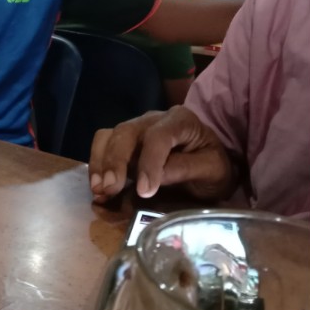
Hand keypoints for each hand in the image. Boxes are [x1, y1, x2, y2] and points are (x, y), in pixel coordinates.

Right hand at [88, 106, 233, 202]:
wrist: (209, 165)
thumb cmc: (212, 167)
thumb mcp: (212, 170)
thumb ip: (186, 169)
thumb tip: (153, 179)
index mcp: (181, 120)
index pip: (159, 136)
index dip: (149, 162)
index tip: (144, 191)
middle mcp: (154, 118)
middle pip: (127, 132)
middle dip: (116, 160)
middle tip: (110, 189)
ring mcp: (136, 128)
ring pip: (109, 136)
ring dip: (101, 162)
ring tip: (100, 189)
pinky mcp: (124, 141)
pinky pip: (103, 144)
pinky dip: (97, 164)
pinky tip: (98, 187)